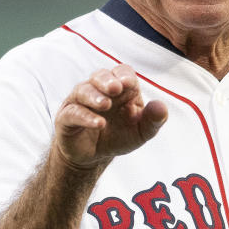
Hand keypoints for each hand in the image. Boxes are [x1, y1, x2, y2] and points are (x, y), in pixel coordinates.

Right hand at [53, 65, 167, 169]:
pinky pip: (73, 113)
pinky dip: (86, 116)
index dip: (124, 76)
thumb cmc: (119, 136)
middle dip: (107, 80)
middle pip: (100, 76)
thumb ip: (153, 120)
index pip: (121, 72)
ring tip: (105, 104)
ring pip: (83, 90)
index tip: (128, 84)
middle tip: (115, 88)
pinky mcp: (66, 117)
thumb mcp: (141, 132)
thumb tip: (161, 106)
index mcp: (120, 89)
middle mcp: (98, 90)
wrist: (94, 156)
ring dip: (94, 96)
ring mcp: (80, 102)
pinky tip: (98, 123)